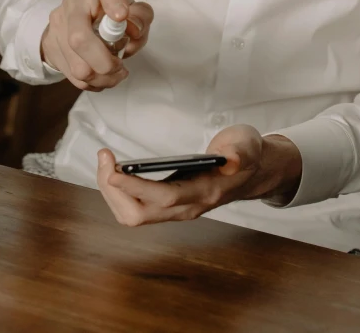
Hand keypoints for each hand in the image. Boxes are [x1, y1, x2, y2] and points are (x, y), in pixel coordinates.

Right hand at [41, 0, 153, 91]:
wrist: (78, 27)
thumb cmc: (112, 19)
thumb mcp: (133, 15)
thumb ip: (141, 17)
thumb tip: (134, 27)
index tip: (122, 16)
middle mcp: (73, 5)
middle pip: (80, 38)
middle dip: (104, 62)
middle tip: (120, 66)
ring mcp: (59, 27)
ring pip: (77, 66)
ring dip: (102, 77)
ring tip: (115, 73)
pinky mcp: (51, 47)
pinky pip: (74, 77)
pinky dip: (94, 83)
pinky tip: (103, 77)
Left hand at [97, 125, 301, 226]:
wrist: (254, 170)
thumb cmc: (246, 153)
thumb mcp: (248, 145)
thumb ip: (241, 152)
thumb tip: (232, 159)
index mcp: (206, 192)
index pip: (165, 197)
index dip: (136, 187)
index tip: (113, 171)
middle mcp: (188, 207)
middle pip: (140, 215)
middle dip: (114, 190)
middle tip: (104, 158)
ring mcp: (178, 209)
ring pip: (134, 216)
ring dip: (112, 192)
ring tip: (106, 162)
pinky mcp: (169, 205)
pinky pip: (136, 208)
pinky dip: (119, 192)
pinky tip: (114, 171)